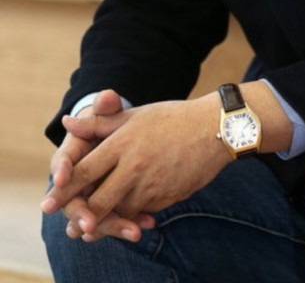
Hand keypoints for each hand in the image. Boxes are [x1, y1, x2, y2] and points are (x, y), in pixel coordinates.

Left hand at [42, 93, 230, 230]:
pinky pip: (141, 213)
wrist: (214, 129)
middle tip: (69, 227)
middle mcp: (133, 166)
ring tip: (91, 230)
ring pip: (119, 212)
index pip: (84, 171)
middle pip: (98, 201)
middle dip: (81, 216)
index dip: (64, 190)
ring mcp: (151, 185)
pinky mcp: (166, 198)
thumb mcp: (135, 115)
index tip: (48, 204)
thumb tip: (68, 122)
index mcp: (122, 143)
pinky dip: (131, 218)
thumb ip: (99, 123)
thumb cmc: (172, 118)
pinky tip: (126, 220)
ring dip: (106, 222)